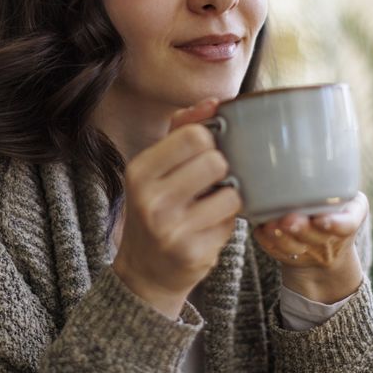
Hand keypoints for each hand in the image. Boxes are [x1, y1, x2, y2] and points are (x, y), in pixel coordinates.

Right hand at [112, 97, 242, 319]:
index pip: (194, 135)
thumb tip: (214, 102)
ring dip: (229, 196)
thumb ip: (181, 129)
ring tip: (213, 204)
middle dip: (222, 168)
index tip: (206, 152)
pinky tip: (210, 227)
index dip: (210, 139)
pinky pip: (233, 222)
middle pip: (216, 160)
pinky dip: (228, 221)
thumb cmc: (157, 208)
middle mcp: (150, 200)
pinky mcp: (193, 253)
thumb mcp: (156, 168)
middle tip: (211, 181)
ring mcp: (171, 230)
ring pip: (231, 192)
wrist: (145, 270)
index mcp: (139, 171)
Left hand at [252, 192, 367, 302]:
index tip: (321, 221)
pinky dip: (266, 242)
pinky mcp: (292, 260)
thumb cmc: (333, 209)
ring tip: (270, 225)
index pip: (347, 225)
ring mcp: (314, 254)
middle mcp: (335, 240)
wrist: (328, 249)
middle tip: (287, 220)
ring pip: (294, 248)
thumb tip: (302, 161)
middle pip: (317, 237)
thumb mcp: (346, 197)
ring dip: (280, 237)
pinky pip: (276, 252)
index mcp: (353, 216)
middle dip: (300, 228)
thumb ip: (330, 186)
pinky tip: (259, 229)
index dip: (335, 224)